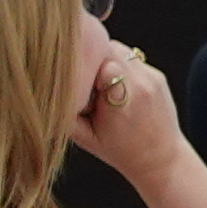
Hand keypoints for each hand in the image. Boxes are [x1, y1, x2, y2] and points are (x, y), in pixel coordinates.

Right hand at [72, 41, 191, 175]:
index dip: (83, 66)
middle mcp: (141, 86)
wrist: (159, 158)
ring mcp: (152, 78)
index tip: (78, 81)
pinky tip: (116, 87)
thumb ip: (66, 111)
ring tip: (100, 85)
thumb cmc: (119, 150)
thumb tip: (47, 86)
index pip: (100, 62)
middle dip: (92, 60)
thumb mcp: (84, 137)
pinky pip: (131, 59)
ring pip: (119, 49)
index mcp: (121, 102)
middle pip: (107, 49)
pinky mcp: (158, 76)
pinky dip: (119, 66)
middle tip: (87, 82)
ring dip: (105, 60)